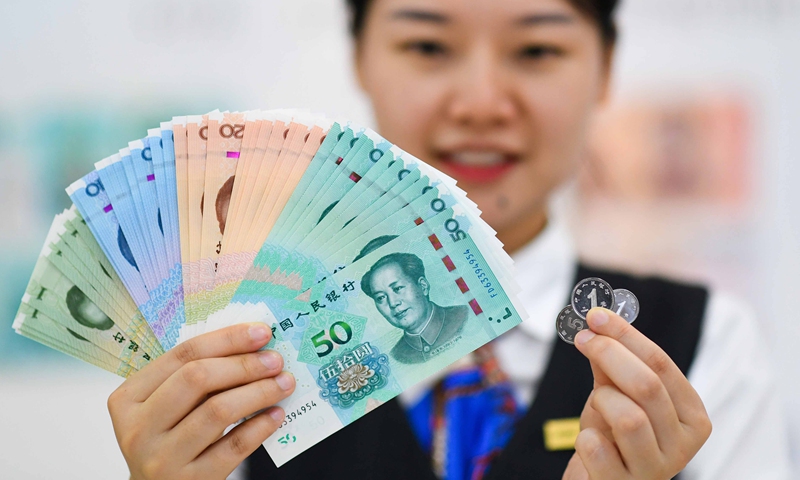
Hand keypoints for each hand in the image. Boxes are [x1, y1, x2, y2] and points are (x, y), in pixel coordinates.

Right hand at [108, 323, 295, 479]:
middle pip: (198, 379)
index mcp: (128, 398)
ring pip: (218, 411)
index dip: (226, 339)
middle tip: (275, 360)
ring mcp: (162, 458)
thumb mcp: (166, 407)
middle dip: (244, 364)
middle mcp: (139, 428)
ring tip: (283, 383)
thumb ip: (194, 378)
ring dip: (258, 392)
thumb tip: (250, 345)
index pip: (182, 355)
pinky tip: (276, 414)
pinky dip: (259, 426)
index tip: (261, 332)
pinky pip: (233, 446)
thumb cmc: (168, 441)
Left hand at [563, 308, 711, 479]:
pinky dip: (585, 436)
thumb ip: (612, 364)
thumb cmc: (612, 438)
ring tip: (597, 406)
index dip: (626, 335)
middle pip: (648, 385)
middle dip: (609, 354)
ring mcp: (656, 470)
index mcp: (692, 417)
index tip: (596, 316)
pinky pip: (597, 447)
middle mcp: (683, 446)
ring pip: (629, 417)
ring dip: (602, 401)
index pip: (663, 365)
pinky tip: (591, 442)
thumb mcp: (617, 397)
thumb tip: (598, 323)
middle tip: (583, 339)